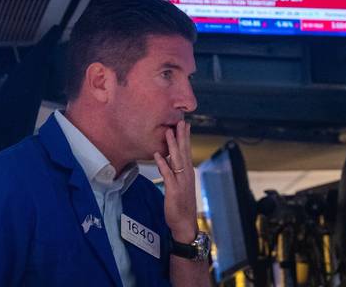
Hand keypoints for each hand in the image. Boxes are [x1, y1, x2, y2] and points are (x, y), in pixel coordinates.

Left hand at [152, 120, 197, 241]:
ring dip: (172, 146)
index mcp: (188, 173)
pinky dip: (163, 164)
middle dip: (181, 136)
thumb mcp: (180, 185)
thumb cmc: (181, 205)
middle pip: (184, 152)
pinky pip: (167, 175)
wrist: (185, 223)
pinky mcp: (174, 190)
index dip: (185, 138)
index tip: (184, 124)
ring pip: (177, 160)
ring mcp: (181, 182)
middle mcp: (186, 175)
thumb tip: (170, 160)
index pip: (187, 151)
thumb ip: (176, 172)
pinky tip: (158, 155)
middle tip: (180, 121)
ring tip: (168, 132)